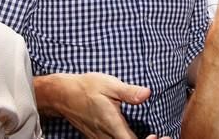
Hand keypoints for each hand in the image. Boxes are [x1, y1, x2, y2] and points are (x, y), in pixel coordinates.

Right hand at [35, 72, 151, 138]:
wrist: (63, 94)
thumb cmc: (87, 87)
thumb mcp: (110, 85)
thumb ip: (129, 92)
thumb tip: (147, 93)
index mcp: (112, 124)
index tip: (154, 134)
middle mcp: (105, 136)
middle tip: (155, 134)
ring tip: (148, 134)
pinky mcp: (96, 137)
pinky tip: (131, 134)